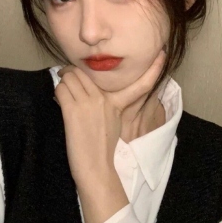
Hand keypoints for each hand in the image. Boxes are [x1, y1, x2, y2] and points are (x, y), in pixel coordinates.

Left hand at [55, 50, 165, 184]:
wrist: (95, 168)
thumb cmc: (103, 148)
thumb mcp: (115, 122)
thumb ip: (109, 103)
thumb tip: (91, 90)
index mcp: (118, 103)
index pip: (141, 84)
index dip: (155, 70)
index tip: (163, 54)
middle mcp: (104, 99)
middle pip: (85, 71)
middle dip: (74, 72)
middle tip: (70, 77)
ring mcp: (89, 103)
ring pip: (70, 76)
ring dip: (64, 82)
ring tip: (64, 91)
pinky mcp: (73, 110)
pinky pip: (61, 88)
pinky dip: (58, 92)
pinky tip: (60, 101)